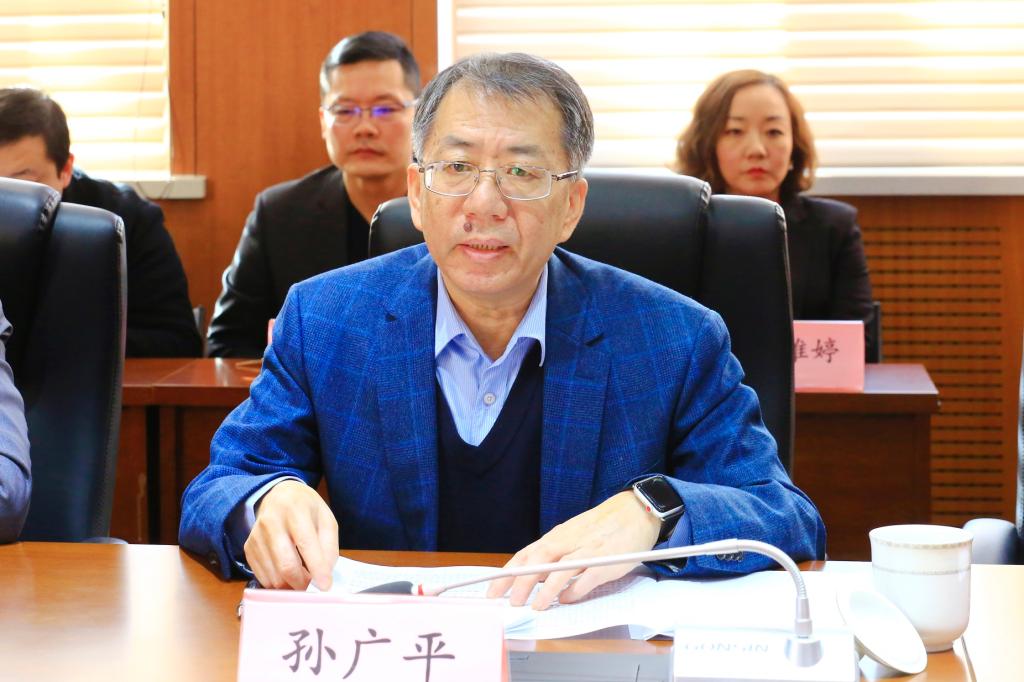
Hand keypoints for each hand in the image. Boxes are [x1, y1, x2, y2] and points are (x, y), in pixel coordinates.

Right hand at [243, 480, 338, 590]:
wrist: (279, 496)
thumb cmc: (307, 510)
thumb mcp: (326, 519)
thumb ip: (329, 546)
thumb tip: (325, 574)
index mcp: (295, 510)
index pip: (305, 543)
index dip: (316, 567)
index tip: (325, 585)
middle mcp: (271, 522)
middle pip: (285, 564)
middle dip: (302, 582)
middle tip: (312, 587)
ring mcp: (256, 536)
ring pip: (273, 575)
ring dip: (290, 585)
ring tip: (302, 579)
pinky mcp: (248, 548)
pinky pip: (262, 576)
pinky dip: (277, 583)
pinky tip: (287, 576)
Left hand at [486, 491, 659, 609]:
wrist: (635, 510)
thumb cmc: (602, 526)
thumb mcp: (573, 535)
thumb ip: (555, 555)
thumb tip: (536, 579)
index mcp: (558, 536)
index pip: (526, 554)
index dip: (508, 573)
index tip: (493, 589)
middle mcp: (568, 541)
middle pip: (538, 560)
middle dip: (520, 582)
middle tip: (510, 602)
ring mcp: (587, 549)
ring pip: (560, 569)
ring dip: (546, 589)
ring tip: (536, 606)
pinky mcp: (606, 560)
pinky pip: (587, 576)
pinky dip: (575, 589)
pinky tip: (567, 599)